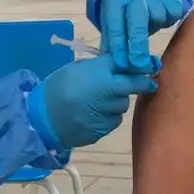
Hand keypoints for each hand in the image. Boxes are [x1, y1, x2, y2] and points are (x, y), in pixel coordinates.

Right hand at [31, 55, 159, 148]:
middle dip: (143, 83)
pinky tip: (95, 114)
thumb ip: (101, 66)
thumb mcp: (77, 69)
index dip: (142, 64)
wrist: (40, 119)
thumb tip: (124, 64)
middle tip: (149, 82)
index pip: (125, 64)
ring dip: (118, 102)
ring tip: (101, 100)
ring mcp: (104, 112)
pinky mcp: (102, 129)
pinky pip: (114, 120)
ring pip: (123, 104)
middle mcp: (103, 91)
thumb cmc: (57, 88)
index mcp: (95, 73)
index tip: (153, 64)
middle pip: (133, 84)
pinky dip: (109, 116)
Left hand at [102, 0, 185, 72]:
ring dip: (154, 27)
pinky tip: (160, 12)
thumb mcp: (112, 17)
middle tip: (139, 64)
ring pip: (158, 19)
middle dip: (138, 45)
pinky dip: (168, 19)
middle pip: (137, 22)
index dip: (119, 46)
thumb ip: (112, 40)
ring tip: (148, 20)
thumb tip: (115, 65)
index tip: (122, 64)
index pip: (116, 25)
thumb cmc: (123, 5)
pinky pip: (173, 15)